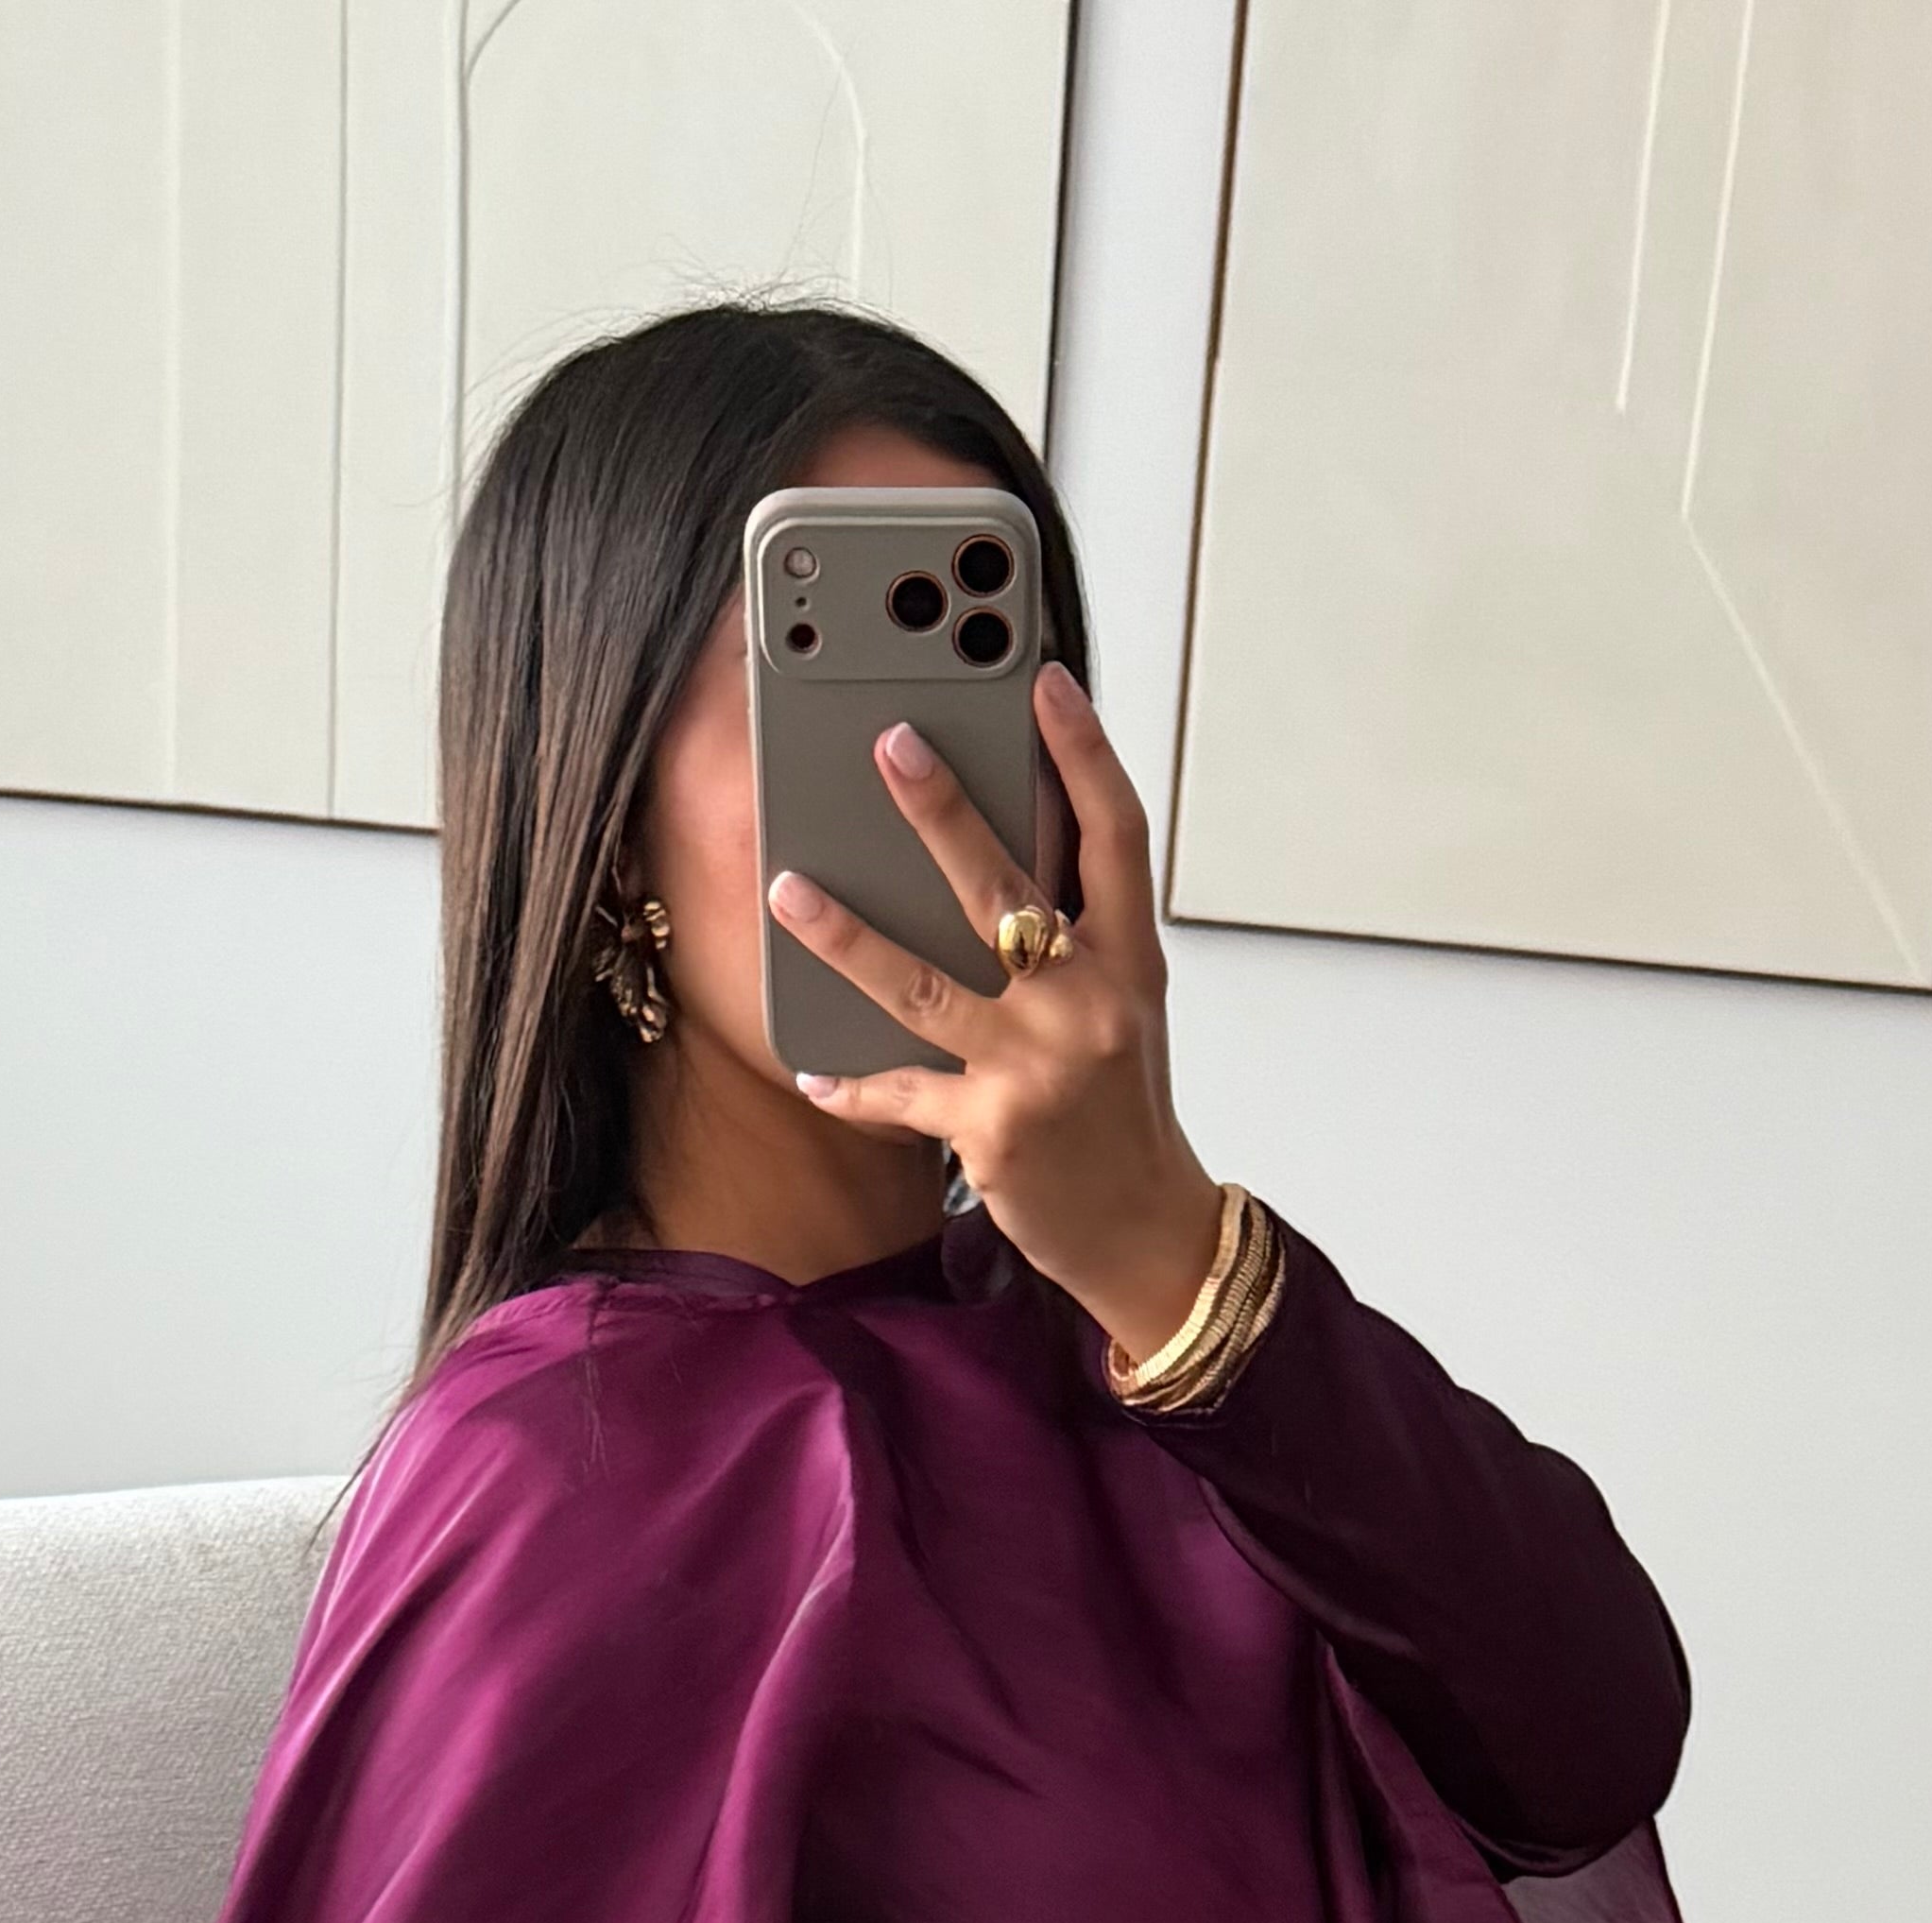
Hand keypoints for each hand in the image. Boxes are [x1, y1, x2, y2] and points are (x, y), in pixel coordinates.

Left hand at [767, 663, 1223, 1368]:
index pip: (1113, 833)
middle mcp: (1087, 1004)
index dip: (1082, 750)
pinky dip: (854, 1086)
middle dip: (942, 809)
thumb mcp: (1121, 1011)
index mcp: (1127, 961)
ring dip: (846, 934)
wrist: (1144, 1232)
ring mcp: (1037, 1067)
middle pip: (1005, 887)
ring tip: (787, 889)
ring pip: (924, 983)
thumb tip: (996, 863)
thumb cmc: (1122, 1115)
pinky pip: (902, 1092)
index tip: (1044, 680)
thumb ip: (1074, 938)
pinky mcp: (991, 1129)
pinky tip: (813, 1073)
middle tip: (889, 744)